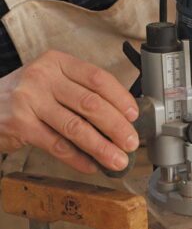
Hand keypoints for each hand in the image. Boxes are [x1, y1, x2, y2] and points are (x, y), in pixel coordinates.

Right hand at [0, 51, 139, 173]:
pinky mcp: (20, 125)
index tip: (134, 115)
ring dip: (101, 147)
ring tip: (118, 160)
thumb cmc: (27, 95)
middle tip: (132, 142)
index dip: (120, 98)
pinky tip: (91, 165)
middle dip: (117, 126)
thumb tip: (121, 118)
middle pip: (91, 103)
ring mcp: (29, 101)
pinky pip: (57, 145)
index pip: (98, 78)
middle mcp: (43, 78)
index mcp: (57, 63)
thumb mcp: (52, 81)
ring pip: (76, 127)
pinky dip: (78, 158)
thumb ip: (81, 91)